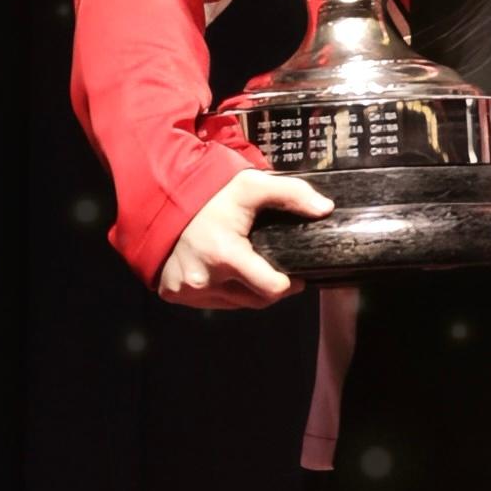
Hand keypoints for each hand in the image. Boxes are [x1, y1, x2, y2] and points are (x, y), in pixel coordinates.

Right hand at [157, 169, 333, 310]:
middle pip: (255, 301)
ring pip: (234, 304)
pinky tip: (225, 272)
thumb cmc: (212, 194)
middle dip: (271, 287)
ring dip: (247, 291)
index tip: (296, 273)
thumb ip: (293, 194)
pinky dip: (223, 291)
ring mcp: (187, 290)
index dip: (289, 283)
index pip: (271, 289)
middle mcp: (204, 279)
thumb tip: (326, 209)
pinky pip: (211, 302)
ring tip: (252, 267)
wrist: (164, 199)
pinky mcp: (173, 293)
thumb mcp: (254, 186)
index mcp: (225, 255)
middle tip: (277, 267)